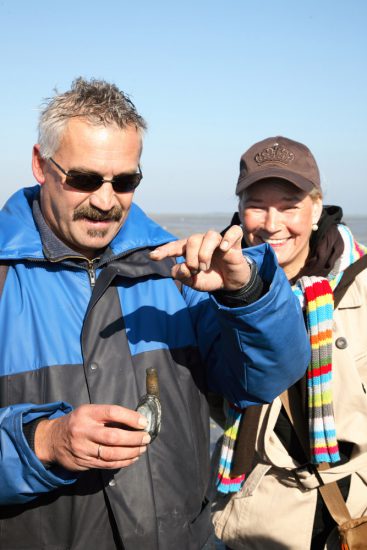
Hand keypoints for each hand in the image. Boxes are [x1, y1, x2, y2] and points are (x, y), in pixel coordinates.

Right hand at [34, 404, 149, 470]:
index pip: (112, 413)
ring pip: (111, 454)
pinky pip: (107, 464)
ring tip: (142, 449)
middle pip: (113, 437)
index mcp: (87, 413)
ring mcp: (83, 448)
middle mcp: (84, 430)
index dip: (130, 418)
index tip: (143, 423)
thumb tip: (135, 421)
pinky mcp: (84, 462)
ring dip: (131, 452)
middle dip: (133, 439)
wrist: (52, 440)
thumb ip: (107, 416)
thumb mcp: (88, 412)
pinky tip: (132, 458)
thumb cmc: (77, 422)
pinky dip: (122, 462)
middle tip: (146, 438)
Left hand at [150, 225, 249, 291]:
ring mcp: (218, 241)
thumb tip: (180, 267)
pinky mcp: (234, 243)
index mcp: (190, 250)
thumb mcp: (194, 282)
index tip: (153, 257)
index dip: (164, 251)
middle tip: (196, 271)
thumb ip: (183, 276)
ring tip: (205, 267)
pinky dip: (228, 238)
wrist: (231, 284)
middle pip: (192, 240)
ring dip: (205, 254)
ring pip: (209, 236)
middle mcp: (202, 242)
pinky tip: (224, 248)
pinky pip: (233, 232)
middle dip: (191, 258)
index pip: (175, 247)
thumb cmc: (210, 278)